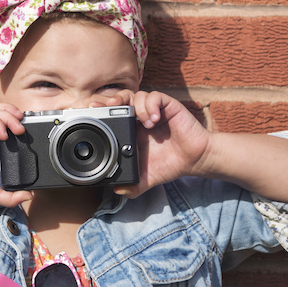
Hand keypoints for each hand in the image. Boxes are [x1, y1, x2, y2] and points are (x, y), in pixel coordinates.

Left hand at [91, 90, 210, 198]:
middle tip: (110, 106)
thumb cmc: (171, 164)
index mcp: (132, 130)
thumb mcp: (147, 177)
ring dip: (137, 106)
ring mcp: (154, 111)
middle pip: (122, 98)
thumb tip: (117, 191)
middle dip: (114, 99)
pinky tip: (154, 119)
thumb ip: (133, 185)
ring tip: (145, 123)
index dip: (103, 109)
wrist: (195, 160)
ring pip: (138, 95)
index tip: (92, 109)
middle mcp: (141, 118)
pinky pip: (156, 96)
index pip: (113, 113)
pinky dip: (151, 105)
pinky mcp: (168, 106)